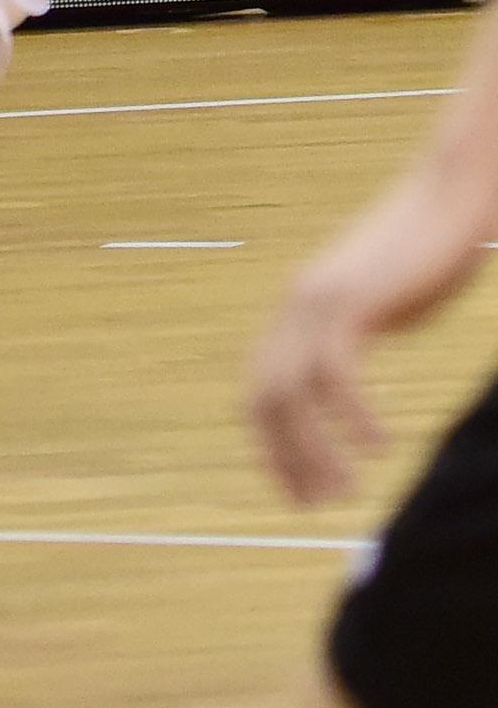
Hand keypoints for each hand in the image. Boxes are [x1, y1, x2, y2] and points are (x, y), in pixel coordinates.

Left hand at [248, 176, 487, 503]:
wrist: (448, 201)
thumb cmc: (422, 255)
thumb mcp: (378, 305)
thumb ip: (356, 337)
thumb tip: (347, 381)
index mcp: (296, 310)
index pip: (259, 388)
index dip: (269, 443)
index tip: (292, 491)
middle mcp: (295, 306)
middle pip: (265, 395)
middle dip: (284, 456)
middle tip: (316, 505)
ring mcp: (318, 300)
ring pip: (292, 389)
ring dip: (313, 448)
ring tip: (345, 493)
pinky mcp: (353, 300)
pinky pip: (337, 370)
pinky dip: (353, 414)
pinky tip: (381, 446)